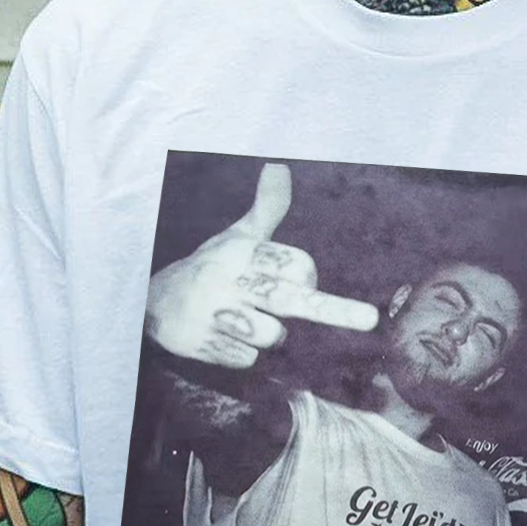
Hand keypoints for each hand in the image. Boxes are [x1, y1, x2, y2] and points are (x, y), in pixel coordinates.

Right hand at [145, 162, 379, 367]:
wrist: (155, 302)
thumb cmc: (212, 268)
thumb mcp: (237, 237)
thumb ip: (266, 208)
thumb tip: (280, 166)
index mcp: (242, 251)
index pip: (295, 266)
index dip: (307, 275)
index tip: (301, 280)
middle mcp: (229, 279)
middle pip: (289, 297)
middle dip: (333, 310)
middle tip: (371, 319)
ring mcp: (215, 313)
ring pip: (271, 335)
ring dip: (268, 336)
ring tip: (242, 321)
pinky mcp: (203, 343)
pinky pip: (246, 358)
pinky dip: (242, 353)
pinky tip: (222, 337)